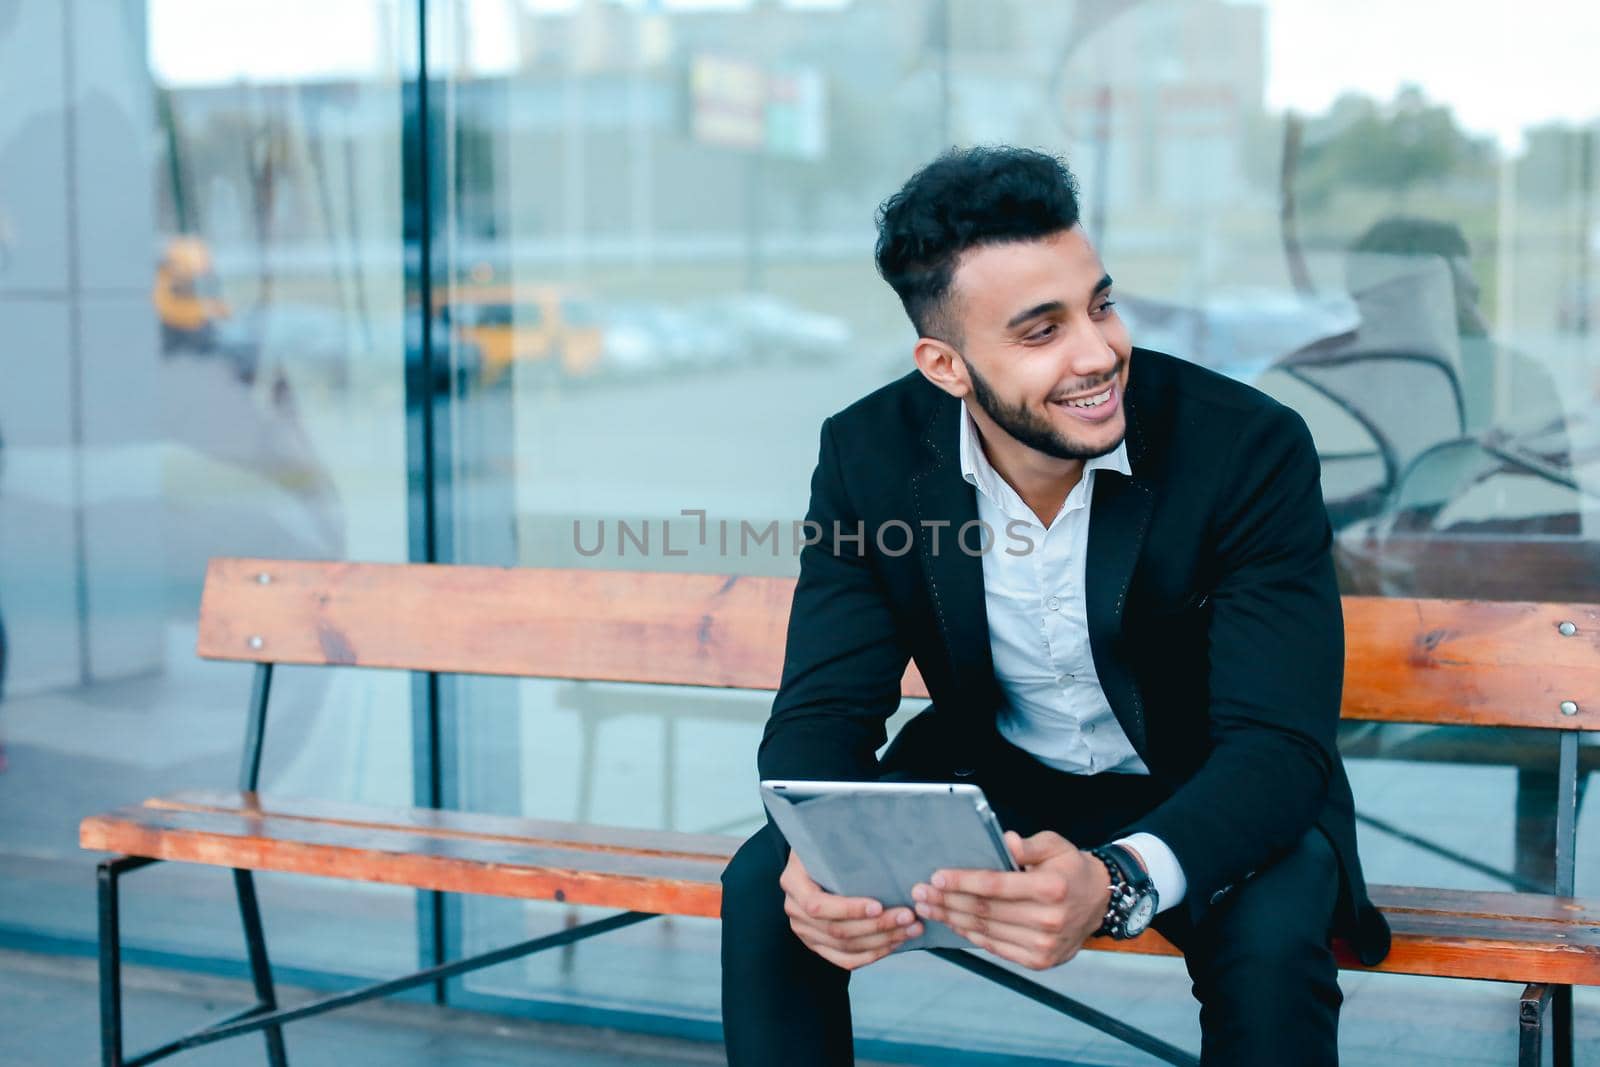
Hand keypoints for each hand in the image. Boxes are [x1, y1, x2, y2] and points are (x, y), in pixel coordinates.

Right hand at [780, 847, 923, 970]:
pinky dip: (871, 956)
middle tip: (908, 917)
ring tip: (910, 930)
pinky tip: (893, 945)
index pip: (817, 905)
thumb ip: (844, 845)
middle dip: (877, 926)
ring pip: (845, 948)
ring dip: (882, 942)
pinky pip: (844, 960)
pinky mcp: (818, 945)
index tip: (879, 906)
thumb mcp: (828, 839)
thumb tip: (882, 838)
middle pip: (836, 930)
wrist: (816, 859)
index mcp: (793, 882)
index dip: (849, 909)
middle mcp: (794, 910)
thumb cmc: (828, 846)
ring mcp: (805, 931)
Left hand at [911, 830, 1112, 970]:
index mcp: (1051, 887)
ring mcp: (1044, 944)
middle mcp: (1048, 919)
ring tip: (928, 909)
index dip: (962, 882)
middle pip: (985, 910)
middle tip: (920, 893)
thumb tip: (1005, 841)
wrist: (1099, 902)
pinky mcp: (1039, 960)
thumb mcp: (1055, 845)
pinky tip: (953, 923)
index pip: (996, 885)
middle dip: (947, 901)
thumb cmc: (1070, 868)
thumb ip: (1028, 845)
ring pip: (986, 931)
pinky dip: (970, 936)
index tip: (936, 878)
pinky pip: (996, 947)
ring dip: (952, 919)